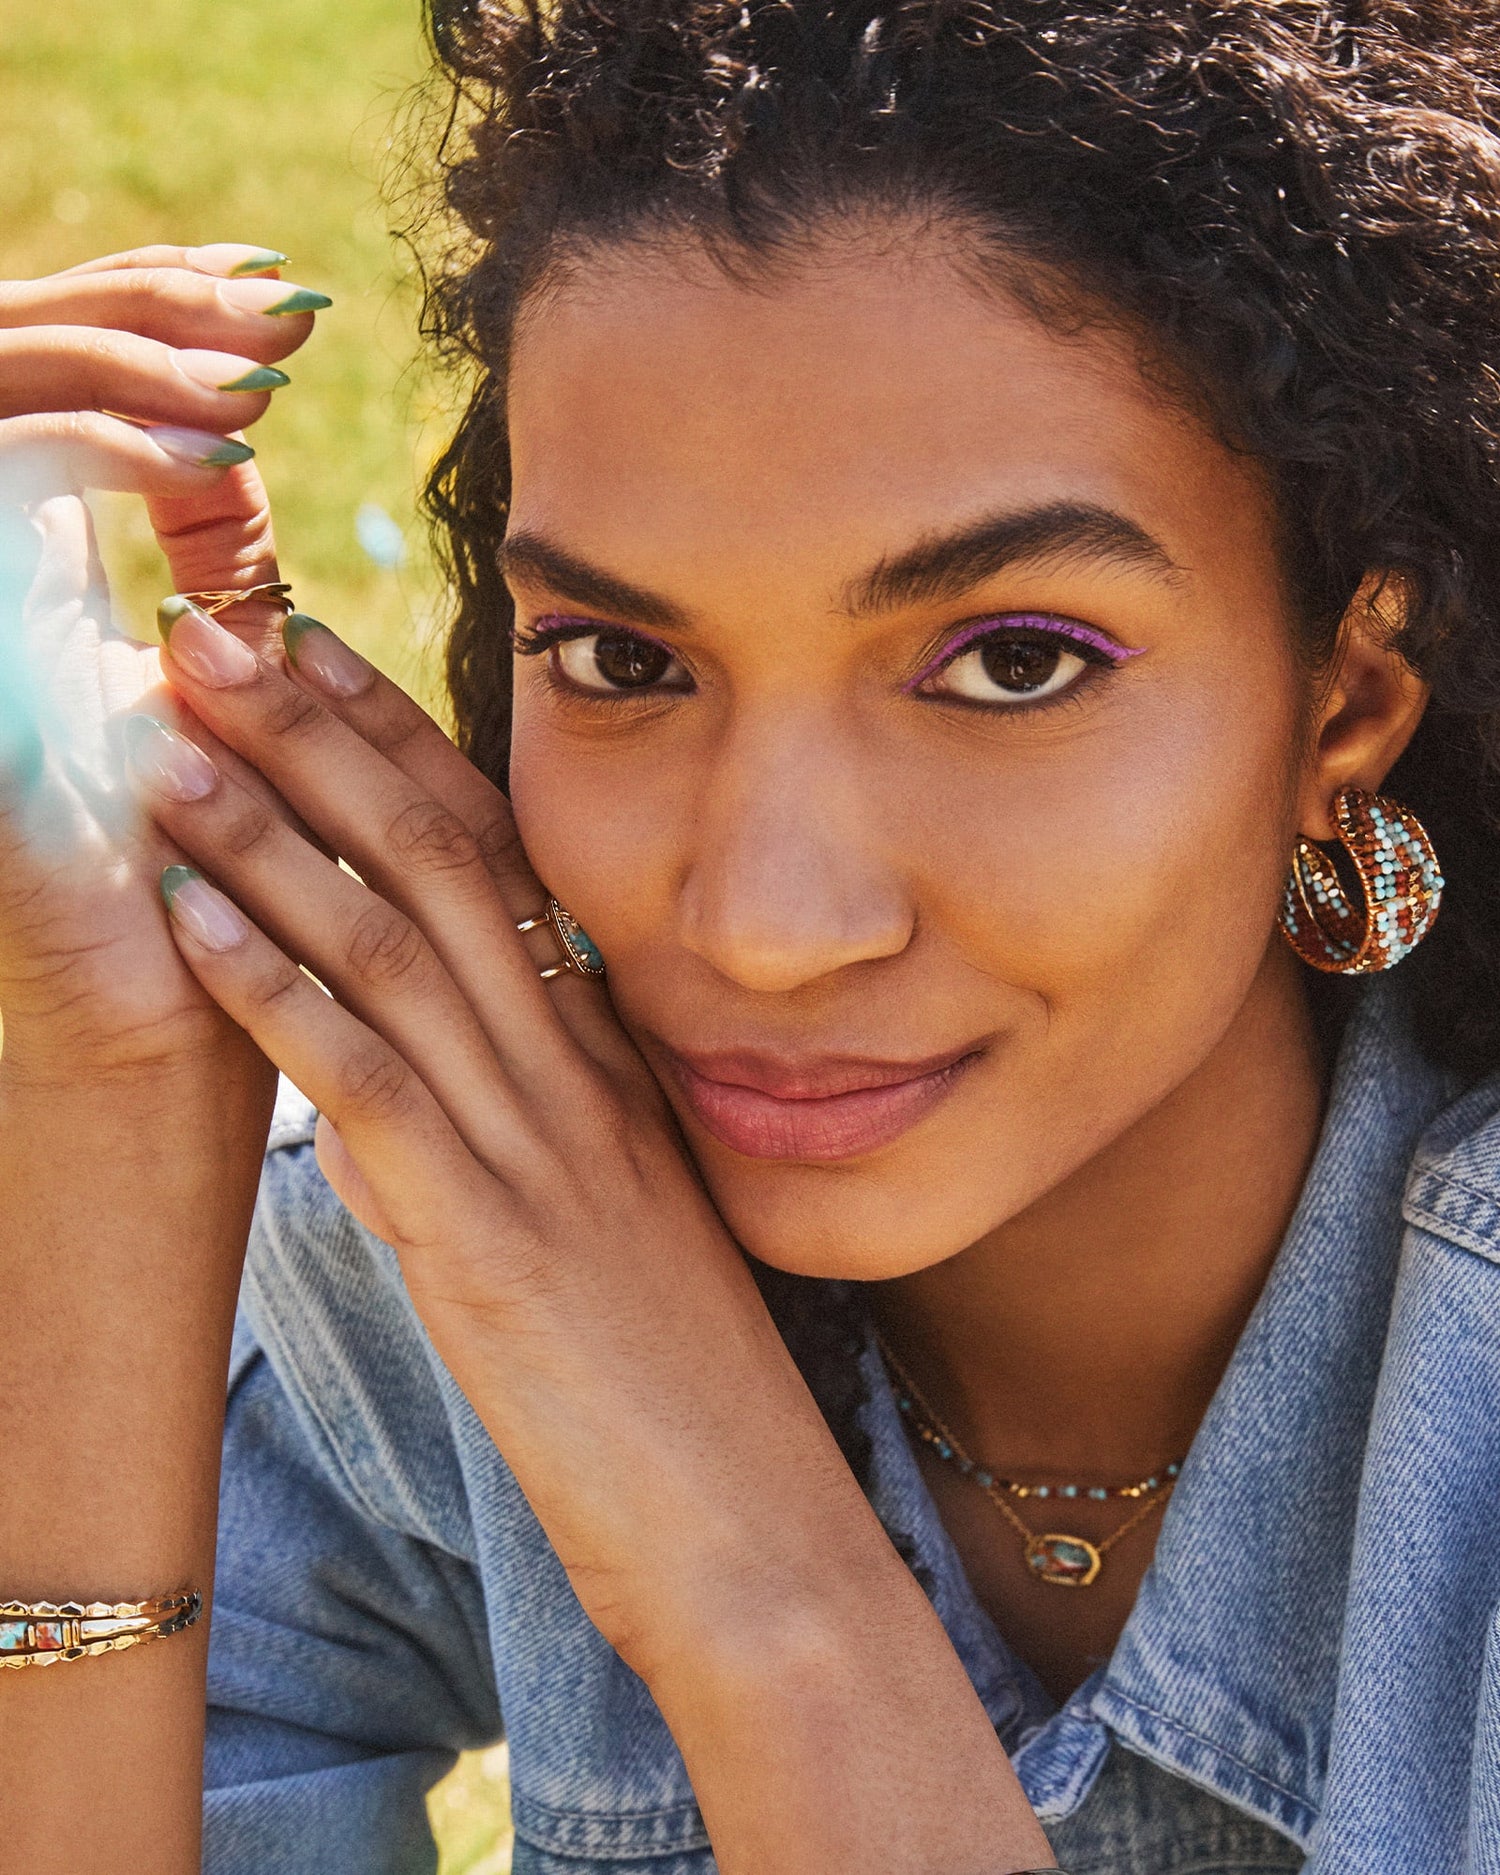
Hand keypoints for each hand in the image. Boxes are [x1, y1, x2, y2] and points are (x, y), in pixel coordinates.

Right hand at [0, 243, 326, 1085]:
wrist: (152, 1029)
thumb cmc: (202, 883)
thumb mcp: (209, 708)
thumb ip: (211, 598)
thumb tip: (237, 478)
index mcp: (20, 586)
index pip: (47, 385)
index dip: (139, 314)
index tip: (268, 299)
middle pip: (6, 359)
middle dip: (136, 314)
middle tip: (266, 302)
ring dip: (121, 364)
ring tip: (252, 371)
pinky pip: (2, 513)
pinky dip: (88, 456)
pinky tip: (210, 451)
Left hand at [131, 595, 791, 1633]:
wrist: (748, 1522)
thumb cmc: (676, 1385)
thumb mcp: (610, 1222)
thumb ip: (511, 1132)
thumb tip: (390, 1090)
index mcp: (610, 1056)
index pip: (500, 858)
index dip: (400, 740)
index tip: (315, 650)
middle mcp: (577, 1072)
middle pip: (438, 863)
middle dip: (319, 737)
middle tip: (217, 633)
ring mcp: (537, 1147)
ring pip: (394, 949)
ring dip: (270, 834)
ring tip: (169, 741)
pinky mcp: (488, 1238)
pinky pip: (373, 1088)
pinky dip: (274, 993)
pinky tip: (192, 917)